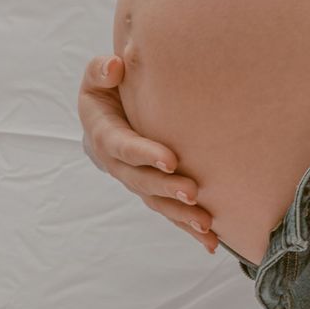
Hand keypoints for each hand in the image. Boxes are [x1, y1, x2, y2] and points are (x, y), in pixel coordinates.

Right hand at [76, 53, 217, 251]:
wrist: (107, 114)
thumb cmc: (107, 90)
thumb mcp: (97, 77)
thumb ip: (102, 71)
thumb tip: (116, 66)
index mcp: (104, 136)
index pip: (123, 147)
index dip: (144, 154)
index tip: (170, 159)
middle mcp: (118, 165)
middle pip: (142, 182)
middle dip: (167, 189)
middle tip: (193, 193)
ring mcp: (136, 182)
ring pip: (157, 203)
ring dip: (180, 216)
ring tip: (206, 225)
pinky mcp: (153, 192)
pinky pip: (170, 212)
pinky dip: (188, 229)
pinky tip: (212, 243)